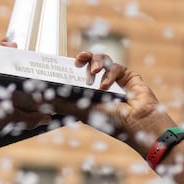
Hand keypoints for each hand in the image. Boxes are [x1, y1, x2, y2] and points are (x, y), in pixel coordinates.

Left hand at [60, 51, 175, 154]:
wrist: (139, 124)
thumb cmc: (113, 123)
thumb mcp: (84, 113)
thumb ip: (65, 105)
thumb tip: (44, 99)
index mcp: (90, 94)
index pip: (78, 76)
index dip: (71, 68)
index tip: (64, 64)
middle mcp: (101, 85)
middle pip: (89, 63)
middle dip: (83, 58)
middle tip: (77, 60)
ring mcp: (115, 80)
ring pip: (102, 60)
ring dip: (95, 63)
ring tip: (92, 72)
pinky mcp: (127, 76)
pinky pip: (115, 67)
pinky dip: (109, 74)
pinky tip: (106, 85)